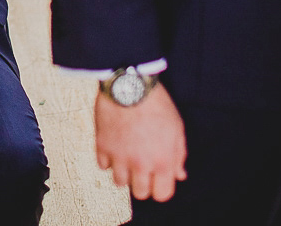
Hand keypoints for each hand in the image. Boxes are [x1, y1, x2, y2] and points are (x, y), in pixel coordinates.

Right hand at [95, 83, 187, 201]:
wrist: (129, 85)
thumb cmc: (156, 104)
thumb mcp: (177, 129)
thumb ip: (178, 156)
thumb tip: (179, 174)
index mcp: (163, 161)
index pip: (162, 194)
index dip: (161, 188)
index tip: (158, 179)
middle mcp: (140, 163)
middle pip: (140, 193)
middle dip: (142, 183)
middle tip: (141, 168)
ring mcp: (119, 156)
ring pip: (119, 183)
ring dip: (123, 173)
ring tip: (126, 158)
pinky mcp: (102, 146)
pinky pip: (102, 166)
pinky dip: (108, 160)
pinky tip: (114, 147)